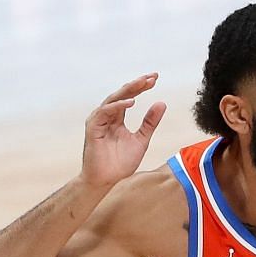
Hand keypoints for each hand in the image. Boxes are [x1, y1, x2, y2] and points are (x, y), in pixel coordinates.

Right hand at [82, 74, 165, 189]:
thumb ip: (150, 122)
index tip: (156, 78)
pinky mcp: (93, 128)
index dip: (141, 87)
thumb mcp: (141, 139)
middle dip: (137, 84)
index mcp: (117, 117)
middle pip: (122, 94)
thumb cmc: (121, 162)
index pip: (130, 97)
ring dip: (128, 91)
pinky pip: (105, 113)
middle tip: (152, 76)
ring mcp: (98, 120)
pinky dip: (118, 106)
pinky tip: (131, 102)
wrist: (107, 180)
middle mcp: (106, 115)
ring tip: (143, 83)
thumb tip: (162, 103)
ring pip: (113, 100)